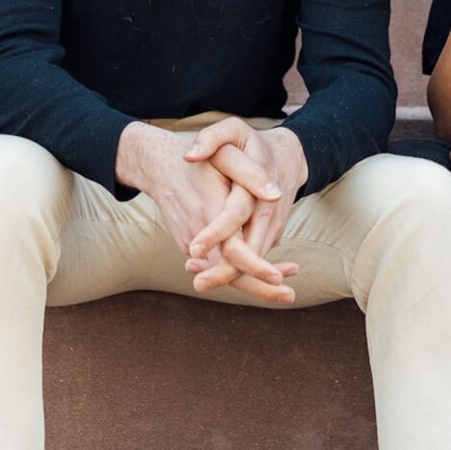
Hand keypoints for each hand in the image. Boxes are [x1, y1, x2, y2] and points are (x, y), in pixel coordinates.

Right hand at [116, 121, 294, 302]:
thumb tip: (276, 195)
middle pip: (229, 272)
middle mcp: (197, 235)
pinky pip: (217, 265)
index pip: (233, 250)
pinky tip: (266, 272)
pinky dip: (239, 272)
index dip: (255, 266)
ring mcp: (191, 244)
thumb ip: (250, 173)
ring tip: (287, 287)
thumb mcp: (226, 153)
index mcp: (209, 212)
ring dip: (254, 282)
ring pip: (223, 273)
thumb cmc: (200, 157)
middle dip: (261, 287)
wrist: (159, 165)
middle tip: (291, 295)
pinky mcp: (191, 247)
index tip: (278, 278)